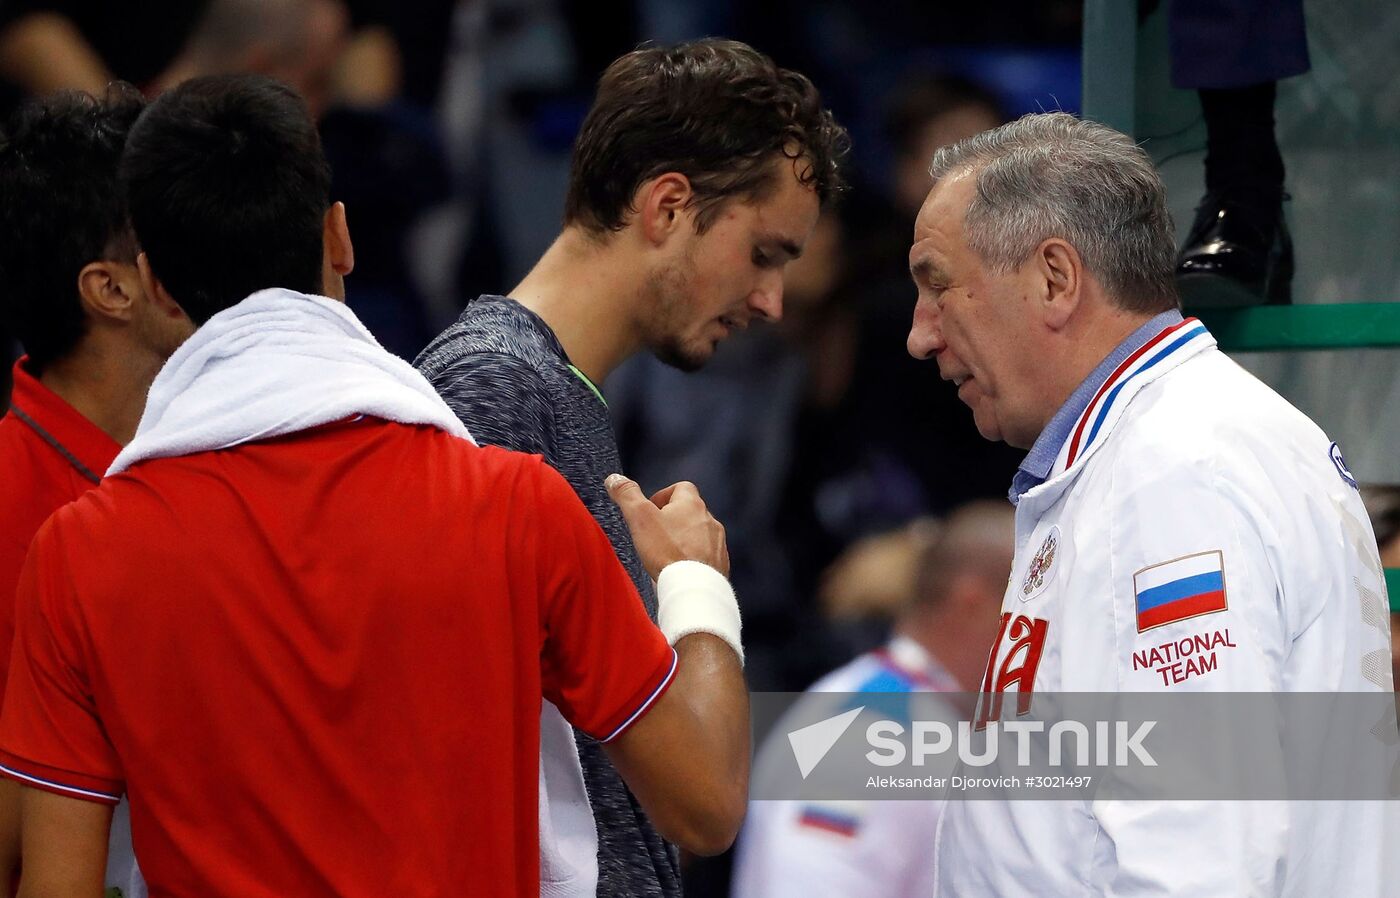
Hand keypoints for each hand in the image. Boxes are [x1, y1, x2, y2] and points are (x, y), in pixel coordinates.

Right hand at [606, 475, 729, 578]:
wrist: (693, 587)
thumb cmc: (667, 552)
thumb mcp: (640, 518)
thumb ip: (627, 495)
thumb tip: (615, 479)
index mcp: (692, 504)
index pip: (681, 487)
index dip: (663, 496)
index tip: (650, 510)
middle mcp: (709, 520)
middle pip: (690, 511)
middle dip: (672, 520)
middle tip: (654, 534)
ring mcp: (717, 543)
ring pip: (699, 534)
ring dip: (684, 539)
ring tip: (665, 554)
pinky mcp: (720, 564)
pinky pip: (706, 556)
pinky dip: (693, 559)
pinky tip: (680, 570)